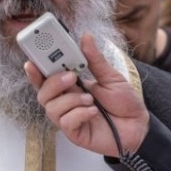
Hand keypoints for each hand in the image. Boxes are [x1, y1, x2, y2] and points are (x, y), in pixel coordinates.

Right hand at [26, 34, 149, 155]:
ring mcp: (69, 118)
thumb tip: (86, 37)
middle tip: (71, 76)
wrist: (138, 126)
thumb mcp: (111, 77)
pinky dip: (79, 114)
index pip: (47, 77)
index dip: (36, 70)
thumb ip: (95, 60)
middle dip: (53, 82)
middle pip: (43, 93)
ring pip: (51, 108)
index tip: (32, 60)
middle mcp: (66, 102)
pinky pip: (65, 122)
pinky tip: (93, 112)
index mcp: (72, 86)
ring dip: (70, 100)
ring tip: (90, 99)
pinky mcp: (75, 133)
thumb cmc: (124, 103)